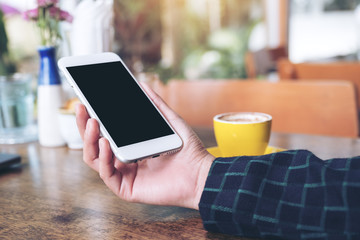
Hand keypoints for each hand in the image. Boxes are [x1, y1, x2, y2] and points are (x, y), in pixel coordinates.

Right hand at [75, 83, 214, 209]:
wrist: (200, 173)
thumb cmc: (187, 150)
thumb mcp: (170, 121)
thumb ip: (156, 104)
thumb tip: (143, 85)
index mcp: (131, 145)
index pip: (105, 131)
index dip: (93, 117)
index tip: (86, 100)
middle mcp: (124, 159)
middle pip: (94, 143)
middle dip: (84, 126)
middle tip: (81, 107)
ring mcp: (124, 174)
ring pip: (95, 158)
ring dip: (90, 140)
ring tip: (93, 122)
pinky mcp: (126, 188)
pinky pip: (107, 174)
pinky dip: (103, 159)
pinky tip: (105, 143)